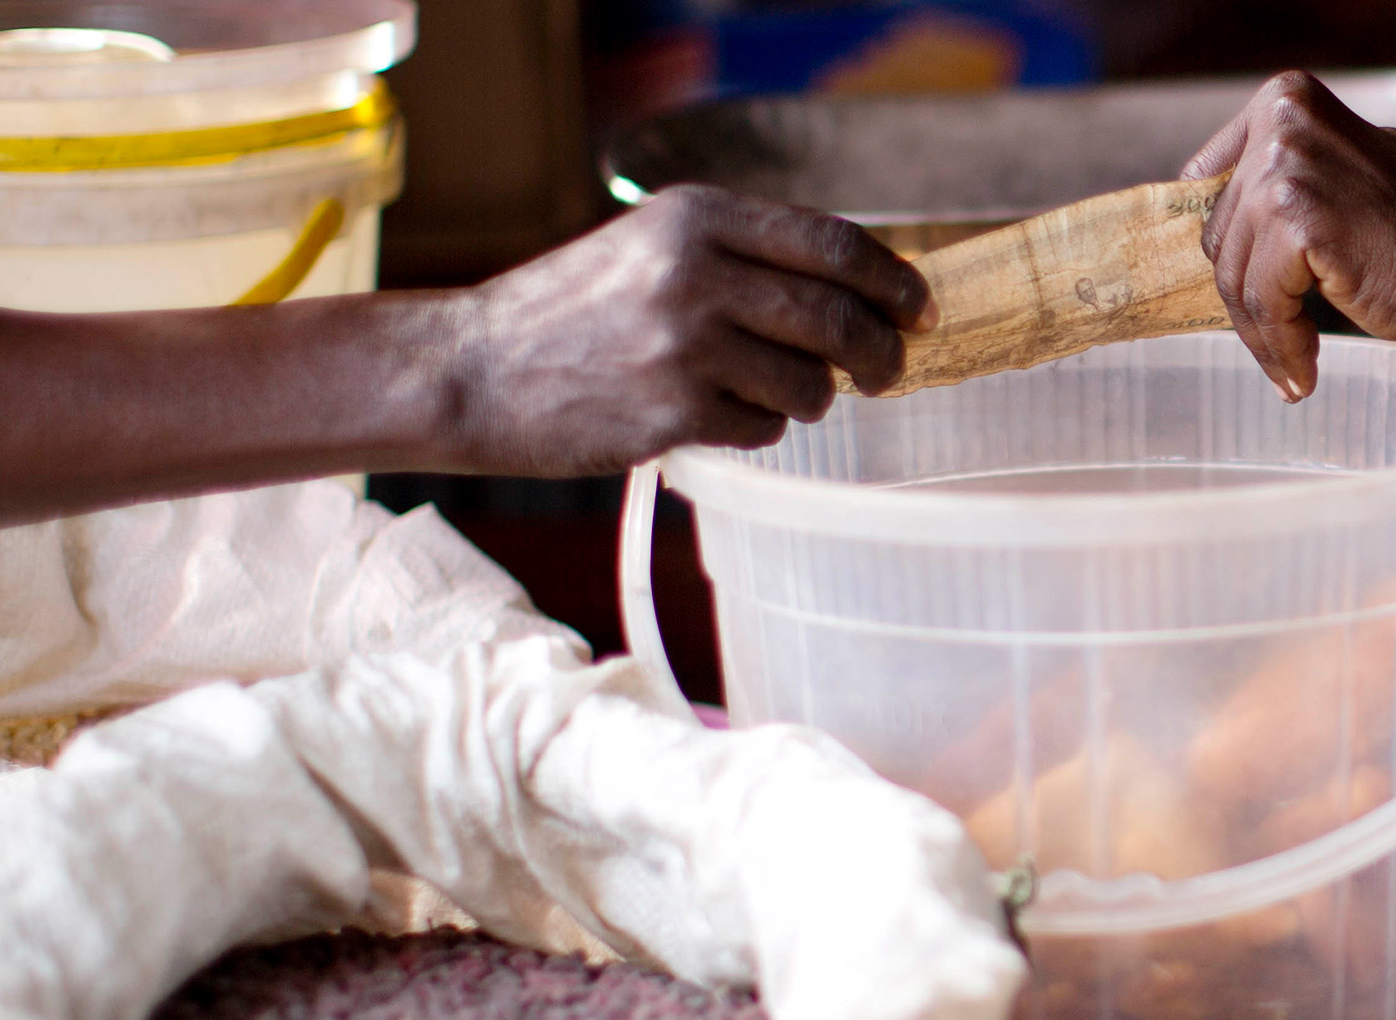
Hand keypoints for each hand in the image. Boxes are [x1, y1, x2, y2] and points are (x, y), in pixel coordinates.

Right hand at [429, 184, 932, 476]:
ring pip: (810, 383)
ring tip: (767, 391)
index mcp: (698, 217)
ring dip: (810, 397)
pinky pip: (763, 427)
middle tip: (886, 372)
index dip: (894, 280)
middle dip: (879, 353)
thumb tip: (869, 289)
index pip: (834, 243)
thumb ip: (751, 253)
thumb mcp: (657, 245)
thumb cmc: (577, 310)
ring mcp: (684, 345)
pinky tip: (711, 413)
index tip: (921, 309)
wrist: (474, 370)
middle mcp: (694, 272)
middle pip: (838, 317)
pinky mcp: (673, 413)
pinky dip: (756, 427)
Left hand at [1178, 71, 1395, 401]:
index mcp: (1288, 97)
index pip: (1212, 179)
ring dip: (1262, 331)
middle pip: (1222, 231)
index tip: (1236, 287)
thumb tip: (1234, 205)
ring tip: (1291, 367)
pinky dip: (1278, 343)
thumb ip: (1291, 172)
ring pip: (1237, 274)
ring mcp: (1287, 168)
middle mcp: (1282, 121)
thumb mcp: (1345, 169)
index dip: (1224, 241)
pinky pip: (1262, 300)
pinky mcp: (1295, 220)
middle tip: (1276, 339)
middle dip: (1246, 294)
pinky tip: (1303, 369)